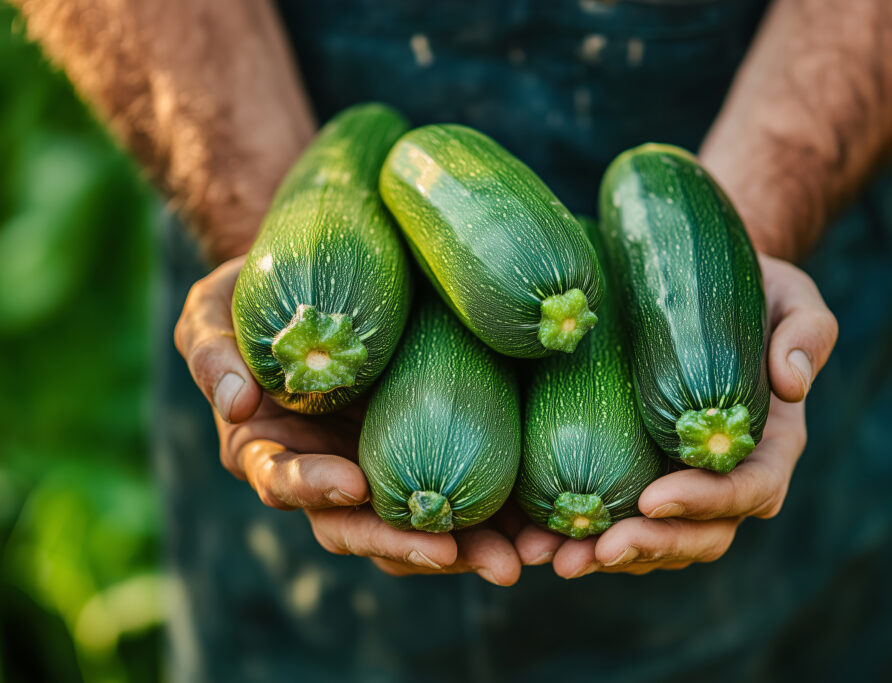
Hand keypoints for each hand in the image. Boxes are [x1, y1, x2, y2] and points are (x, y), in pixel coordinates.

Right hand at [174, 256, 520, 585]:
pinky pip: (465, 492)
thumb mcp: (214, 312)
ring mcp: (384, 467)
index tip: (351, 484)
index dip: (314, 489)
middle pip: (361, 526)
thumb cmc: (259, 297)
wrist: (326, 279)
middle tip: (454, 555)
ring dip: (468, 549)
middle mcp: (328, 472)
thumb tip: (237, 403)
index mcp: (273, 450)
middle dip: (405, 545)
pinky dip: (501, 516)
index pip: (286, 483)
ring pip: (420, 527)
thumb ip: (213, 353)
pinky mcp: (434, 451)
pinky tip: (542, 528)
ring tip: (515, 559)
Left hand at [514, 254, 837, 576]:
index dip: (705, 503)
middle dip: (651, 546)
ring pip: (657, 540)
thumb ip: (806, 333)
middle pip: (701, 534)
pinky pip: (620, 520)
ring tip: (556, 558)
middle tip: (598, 549)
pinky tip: (536, 542)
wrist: (701, 289)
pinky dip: (582, 537)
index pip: (749, 491)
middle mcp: (728, 477)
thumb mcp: (793, 299)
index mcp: (771, 445)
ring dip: (608, 555)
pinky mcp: (642, 474)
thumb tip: (792, 383)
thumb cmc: (754, 292)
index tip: (654, 499)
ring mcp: (684, 482)